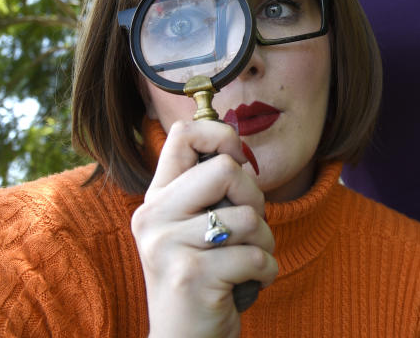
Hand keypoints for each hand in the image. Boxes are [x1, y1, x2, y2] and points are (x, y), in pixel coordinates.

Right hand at [132, 119, 276, 337]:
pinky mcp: (191, 276)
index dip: (222, 137)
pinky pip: (255, 256)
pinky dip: (266, 271)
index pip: (183, 134)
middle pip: (225, 169)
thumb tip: (237, 144)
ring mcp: (168, 246)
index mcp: (156, 199)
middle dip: (254, 199)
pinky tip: (248, 285)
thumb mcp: (195, 228)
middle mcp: (153, 217)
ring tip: (246, 263)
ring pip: (248, 216)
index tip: (237, 162)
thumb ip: (208, 190)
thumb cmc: (203, 279)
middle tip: (247, 230)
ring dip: (264, 243)